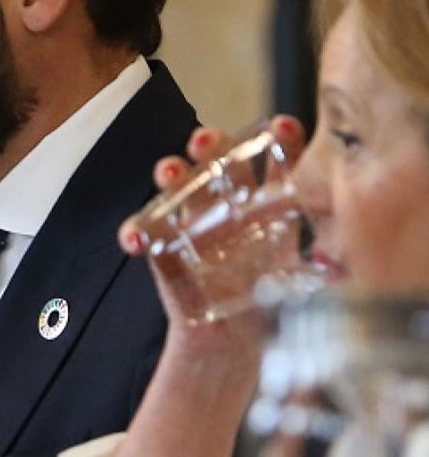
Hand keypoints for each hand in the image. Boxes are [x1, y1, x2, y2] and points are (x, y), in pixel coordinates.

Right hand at [118, 116, 307, 354]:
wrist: (233, 346)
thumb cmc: (267, 307)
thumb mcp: (298, 283)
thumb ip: (316, 271)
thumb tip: (338, 271)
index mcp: (264, 208)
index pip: (274, 163)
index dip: (280, 140)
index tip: (284, 126)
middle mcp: (226, 207)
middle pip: (216, 161)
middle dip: (211, 142)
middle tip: (208, 140)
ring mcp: (192, 224)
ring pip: (177, 186)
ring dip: (170, 172)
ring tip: (170, 172)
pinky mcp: (165, 248)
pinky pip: (144, 234)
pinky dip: (134, 232)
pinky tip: (135, 239)